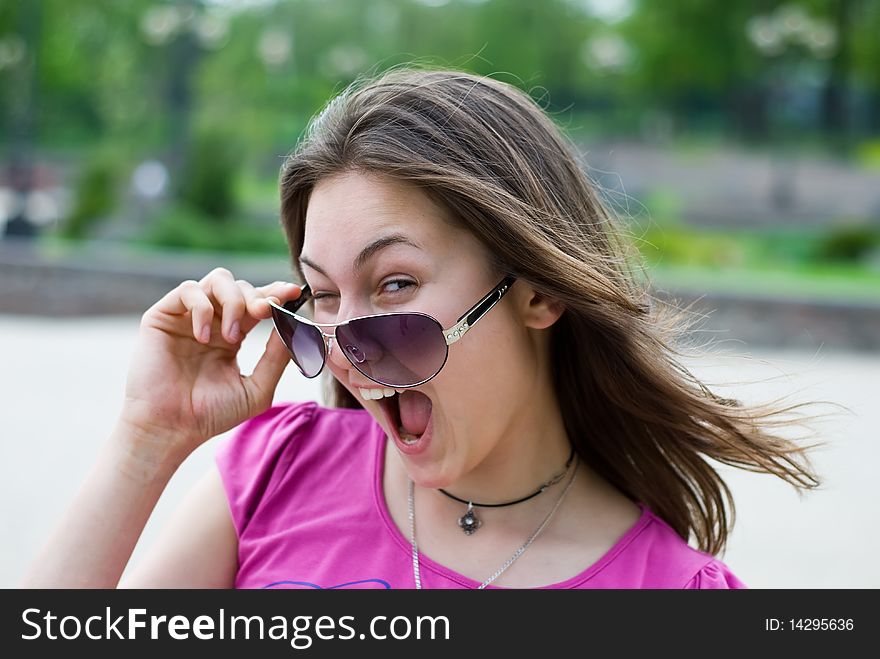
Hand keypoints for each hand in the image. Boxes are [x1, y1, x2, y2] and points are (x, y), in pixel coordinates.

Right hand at [117, 267, 301, 460]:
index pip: (258, 303)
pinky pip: (189, 290)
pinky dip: (203, 308)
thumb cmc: (211, 415)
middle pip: (242, 286)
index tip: (293, 294)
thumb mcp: (257, 389)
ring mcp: (188, 317)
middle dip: (259, 297)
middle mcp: (212, 322)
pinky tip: (203, 338)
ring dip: (234, 301)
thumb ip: (277, 358)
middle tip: (264, 313)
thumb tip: (296, 327)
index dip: (276, 293)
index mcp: (233, 335)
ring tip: (233, 337)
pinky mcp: (163, 316)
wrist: (171, 429)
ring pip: (219, 279)